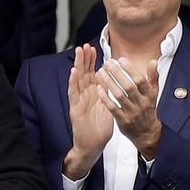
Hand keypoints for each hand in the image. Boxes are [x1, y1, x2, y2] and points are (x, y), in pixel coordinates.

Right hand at [63, 45, 113, 179]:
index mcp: (93, 93)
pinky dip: (72, 82)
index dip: (92, 61)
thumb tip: (117, 83)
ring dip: (78, 65)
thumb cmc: (100, 127)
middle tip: (84, 45)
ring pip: (77, 79)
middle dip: (84, 59)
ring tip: (78, 53)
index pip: (92, 74)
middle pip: (83, 73)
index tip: (95, 48)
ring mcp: (78, 100)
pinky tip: (73, 72)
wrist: (93, 144)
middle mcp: (84, 95)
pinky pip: (73, 93)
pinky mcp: (74, 108)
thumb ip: (110, 94)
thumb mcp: (109, 107)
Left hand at [96, 57, 161, 159]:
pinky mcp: (122, 120)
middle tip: (107, 64)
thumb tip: (153, 61)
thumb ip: (152, 77)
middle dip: (117, 74)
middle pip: (129, 87)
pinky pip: (112, 108)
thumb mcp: (154, 93)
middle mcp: (141, 104)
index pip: (140, 81)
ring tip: (100, 73)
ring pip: (119, 96)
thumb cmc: (148, 109)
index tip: (121, 60)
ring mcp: (132, 112)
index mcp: (149, 96)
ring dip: (108, 83)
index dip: (130, 70)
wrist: (146, 133)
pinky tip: (98, 88)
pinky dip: (105, 97)